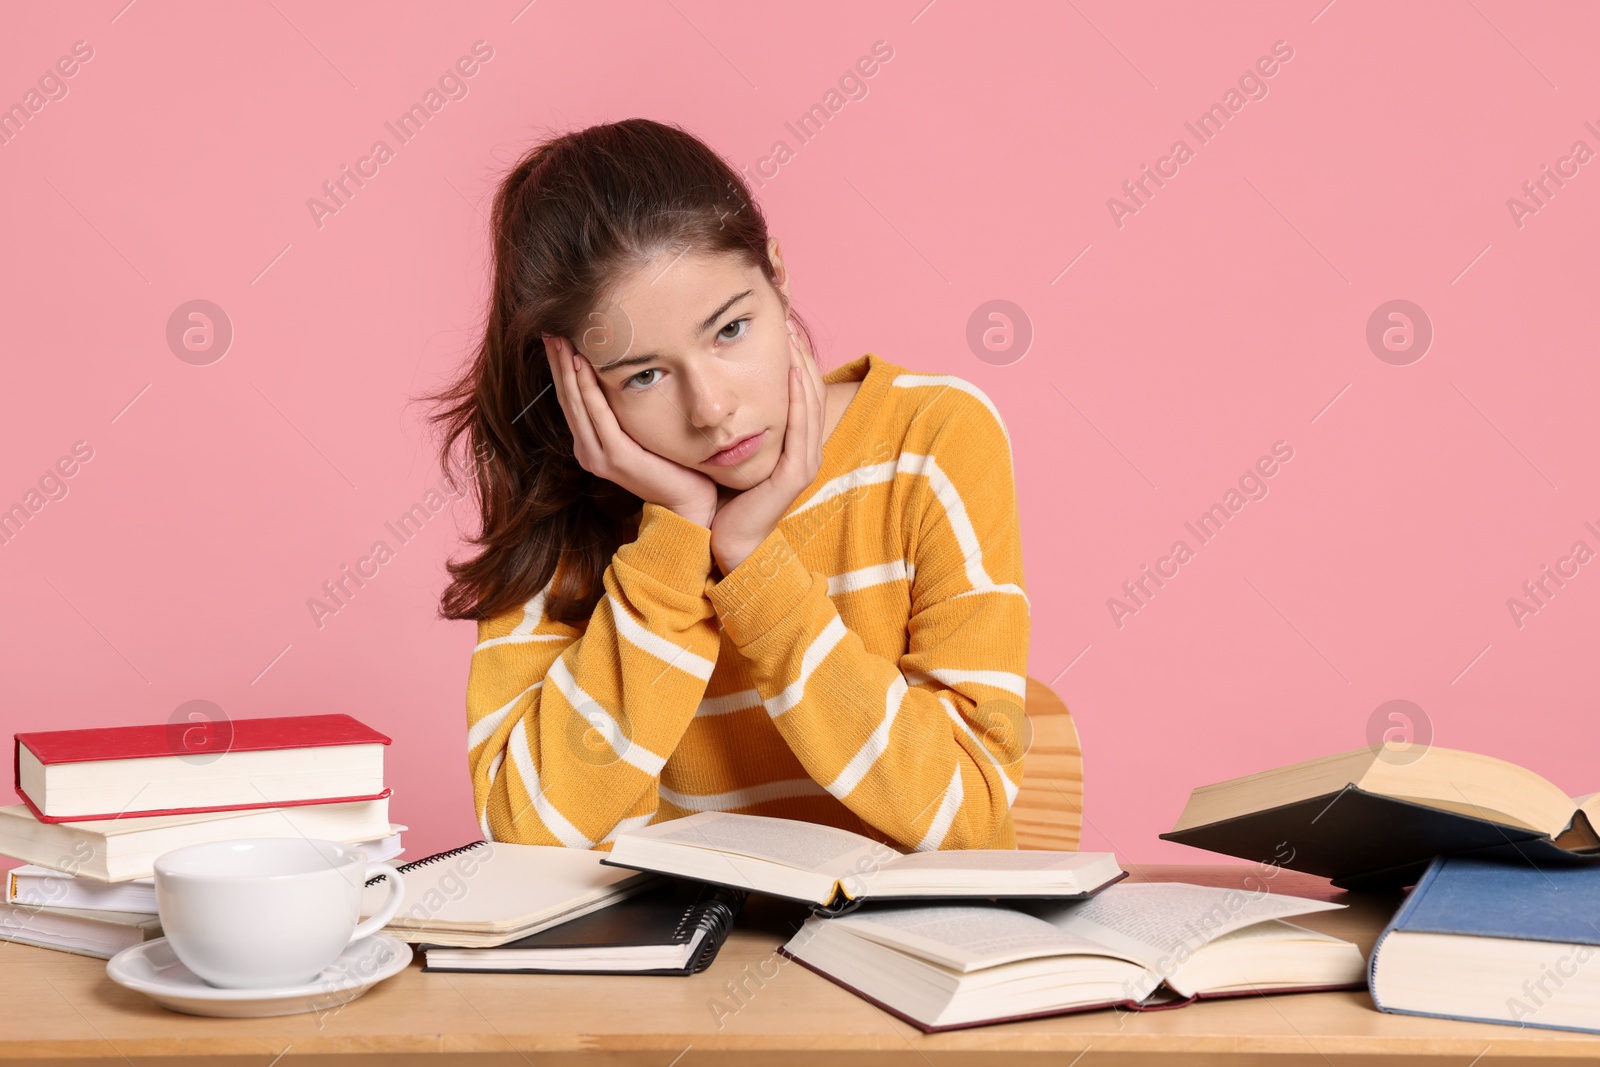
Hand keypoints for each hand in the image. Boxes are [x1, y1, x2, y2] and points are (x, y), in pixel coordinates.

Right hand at [543, 333, 719, 527]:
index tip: (555, 338)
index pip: (571, 400)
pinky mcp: (615, 457)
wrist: (688, 503)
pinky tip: (581, 364)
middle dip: (557, 362)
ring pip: (577, 403)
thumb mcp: (641, 434)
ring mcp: (598, 456)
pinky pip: (597, 414)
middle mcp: (588, 451)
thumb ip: (626, 413)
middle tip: (549, 329)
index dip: (560, 369)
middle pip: (567, 398)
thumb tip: (626, 375)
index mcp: (590, 445)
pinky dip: (587, 387)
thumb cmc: (671, 466)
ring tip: (560, 339)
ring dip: (566, 369)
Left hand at [709, 318, 824, 574]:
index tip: (777, 318)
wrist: (720, 539)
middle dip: (800, 350)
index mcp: (792, 441)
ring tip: (791, 333)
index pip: (798, 387)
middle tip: (787, 312)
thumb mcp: (726, 446)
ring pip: (809, 403)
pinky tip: (790, 372)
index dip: (793, 353)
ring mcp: (804, 461)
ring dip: (802, 366)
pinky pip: (801, 428)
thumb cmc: (719, 494)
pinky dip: (798, 398)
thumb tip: (711, 382)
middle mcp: (804, 448)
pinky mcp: (796, 474)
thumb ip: (730, 418)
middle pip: (809, 388)